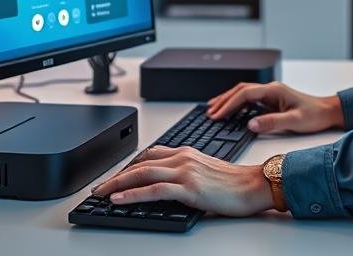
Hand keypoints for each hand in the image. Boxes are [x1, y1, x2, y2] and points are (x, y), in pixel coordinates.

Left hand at [91, 146, 273, 216]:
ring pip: (141, 174)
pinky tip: (118, 200)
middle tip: (98, 187)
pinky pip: (153, 190)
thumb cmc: (234, 183)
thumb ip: (185, 173)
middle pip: (140, 163)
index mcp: (186, 152)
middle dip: (115, 176)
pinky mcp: (189, 188)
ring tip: (100, 194)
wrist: (254, 186)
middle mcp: (182, 158)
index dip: (128, 165)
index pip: (149, 154)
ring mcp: (185, 172)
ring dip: (116, 184)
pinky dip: (132, 195)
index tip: (114, 176)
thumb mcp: (205, 171)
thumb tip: (166, 186)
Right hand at [206, 81, 343, 133]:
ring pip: (243, 94)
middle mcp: (270, 90)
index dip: (229, 104)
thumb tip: (250, 124)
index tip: (218, 114)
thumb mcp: (294, 121)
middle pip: (240, 90)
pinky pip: (249, 100)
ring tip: (214, 110)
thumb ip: (272, 122)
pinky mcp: (271, 101)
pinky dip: (237, 105)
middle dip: (224, 100)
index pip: (245, 94)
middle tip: (210, 113)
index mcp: (274, 91)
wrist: (328, 112)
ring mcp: (270, 95)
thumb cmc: (314, 115)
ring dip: (228, 101)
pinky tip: (231, 112)